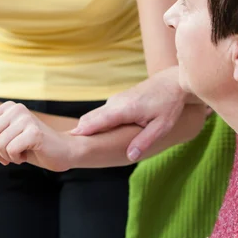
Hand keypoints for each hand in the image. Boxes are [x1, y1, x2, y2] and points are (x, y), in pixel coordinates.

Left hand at [0, 101, 73, 171]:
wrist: (63, 151)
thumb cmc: (34, 146)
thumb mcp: (7, 136)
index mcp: (8, 107)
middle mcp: (16, 108)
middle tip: (8, 156)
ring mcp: (25, 119)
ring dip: (6, 156)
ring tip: (19, 155)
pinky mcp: (34, 132)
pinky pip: (11, 150)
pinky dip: (16, 158)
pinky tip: (27, 155)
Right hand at [71, 66, 187, 161]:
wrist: (172, 81)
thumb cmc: (169, 104)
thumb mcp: (161, 126)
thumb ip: (144, 141)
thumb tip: (130, 157)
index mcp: (124, 110)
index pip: (96, 123)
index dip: (81, 133)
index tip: (66, 143)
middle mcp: (115, 103)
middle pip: (89, 119)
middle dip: (78, 133)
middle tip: (65, 148)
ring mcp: (115, 100)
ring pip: (94, 116)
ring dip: (85, 129)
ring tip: (74, 145)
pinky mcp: (117, 100)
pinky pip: (100, 113)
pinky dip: (94, 124)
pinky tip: (92, 136)